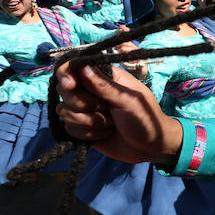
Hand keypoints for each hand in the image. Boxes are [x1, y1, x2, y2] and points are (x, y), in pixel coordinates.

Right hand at [55, 63, 182, 163]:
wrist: (150, 147)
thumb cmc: (145, 118)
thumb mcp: (128, 100)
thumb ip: (103, 85)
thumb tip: (82, 66)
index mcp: (104, 77)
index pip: (73, 67)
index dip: (67, 75)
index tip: (71, 85)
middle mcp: (91, 91)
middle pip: (64, 91)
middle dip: (84, 105)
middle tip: (107, 109)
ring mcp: (85, 110)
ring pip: (65, 111)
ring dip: (89, 122)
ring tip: (110, 124)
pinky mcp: (82, 128)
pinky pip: (68, 128)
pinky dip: (87, 134)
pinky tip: (104, 134)